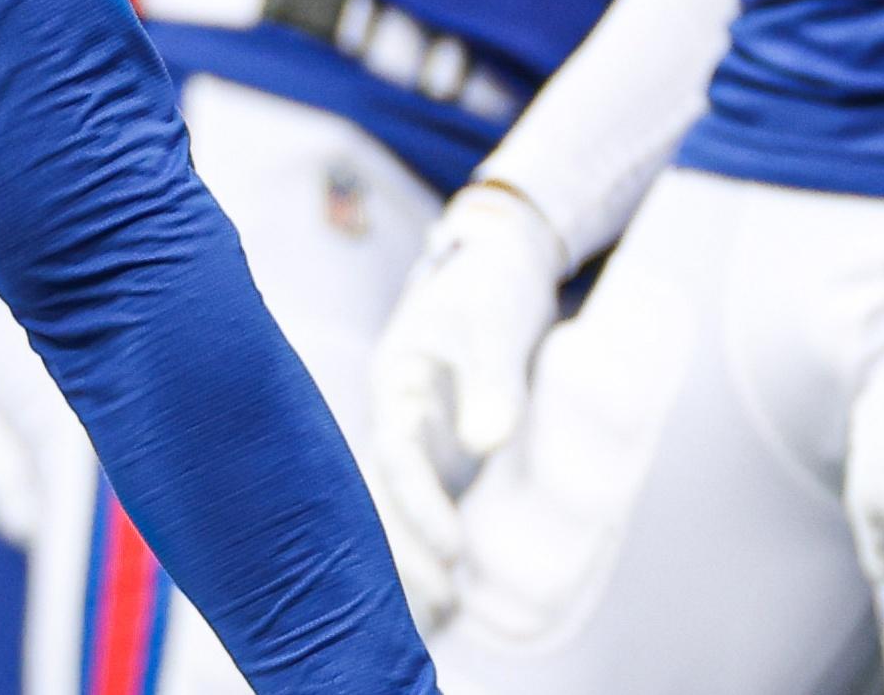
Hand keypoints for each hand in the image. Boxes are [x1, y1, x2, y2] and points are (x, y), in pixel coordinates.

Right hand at [364, 183, 565, 623]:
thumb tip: (484, 442)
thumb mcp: (493, 319)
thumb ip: (492, 378)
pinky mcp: (443, 448)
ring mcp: (418, 435)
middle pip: (385, 494)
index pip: (395, 454)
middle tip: (441, 606)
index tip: (451, 550)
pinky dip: (431, 547)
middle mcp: (398, 415)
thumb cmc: (491, 285)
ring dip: (411, 559)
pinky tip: (450, 599)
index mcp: (396, 381)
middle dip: (405, 552)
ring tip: (440, 619)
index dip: (419, 504)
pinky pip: (428, 504)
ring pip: (398, 506)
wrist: (498, 263)